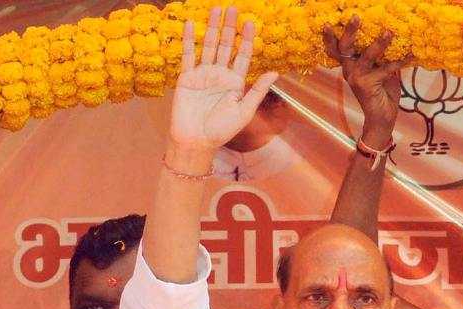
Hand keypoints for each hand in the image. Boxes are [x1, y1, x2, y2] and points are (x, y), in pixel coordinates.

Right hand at [168, 6, 278, 160]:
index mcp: (236, 82)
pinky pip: (188, 55)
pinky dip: (189, 40)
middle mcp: (220, 74)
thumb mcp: (245, 111)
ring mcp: (203, 74)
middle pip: (226, 45)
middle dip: (230, 27)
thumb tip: (275, 72)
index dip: (247, 39)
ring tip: (216, 10)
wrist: (196, 141)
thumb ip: (257, 90)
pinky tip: (190, 24)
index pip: (243, 55)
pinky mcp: (187, 77)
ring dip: (212, 28)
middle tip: (233, 8)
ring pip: (209, 46)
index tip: (251, 23)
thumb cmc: (222, 130)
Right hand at [324, 18, 401, 148]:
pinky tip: (409, 56)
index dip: (330, 36)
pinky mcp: (367, 85)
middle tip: (356, 17)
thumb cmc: (382, 93)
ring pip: (366, 56)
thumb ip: (381, 56)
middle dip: (350, 31)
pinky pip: (385, 69)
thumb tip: (391, 34)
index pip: (336, 48)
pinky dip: (398, 61)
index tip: (327, 22)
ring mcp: (356, 78)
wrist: (382, 118)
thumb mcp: (381, 70)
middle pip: (345, 47)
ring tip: (389, 32)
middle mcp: (349, 70)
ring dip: (379, 43)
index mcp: (349, 65)